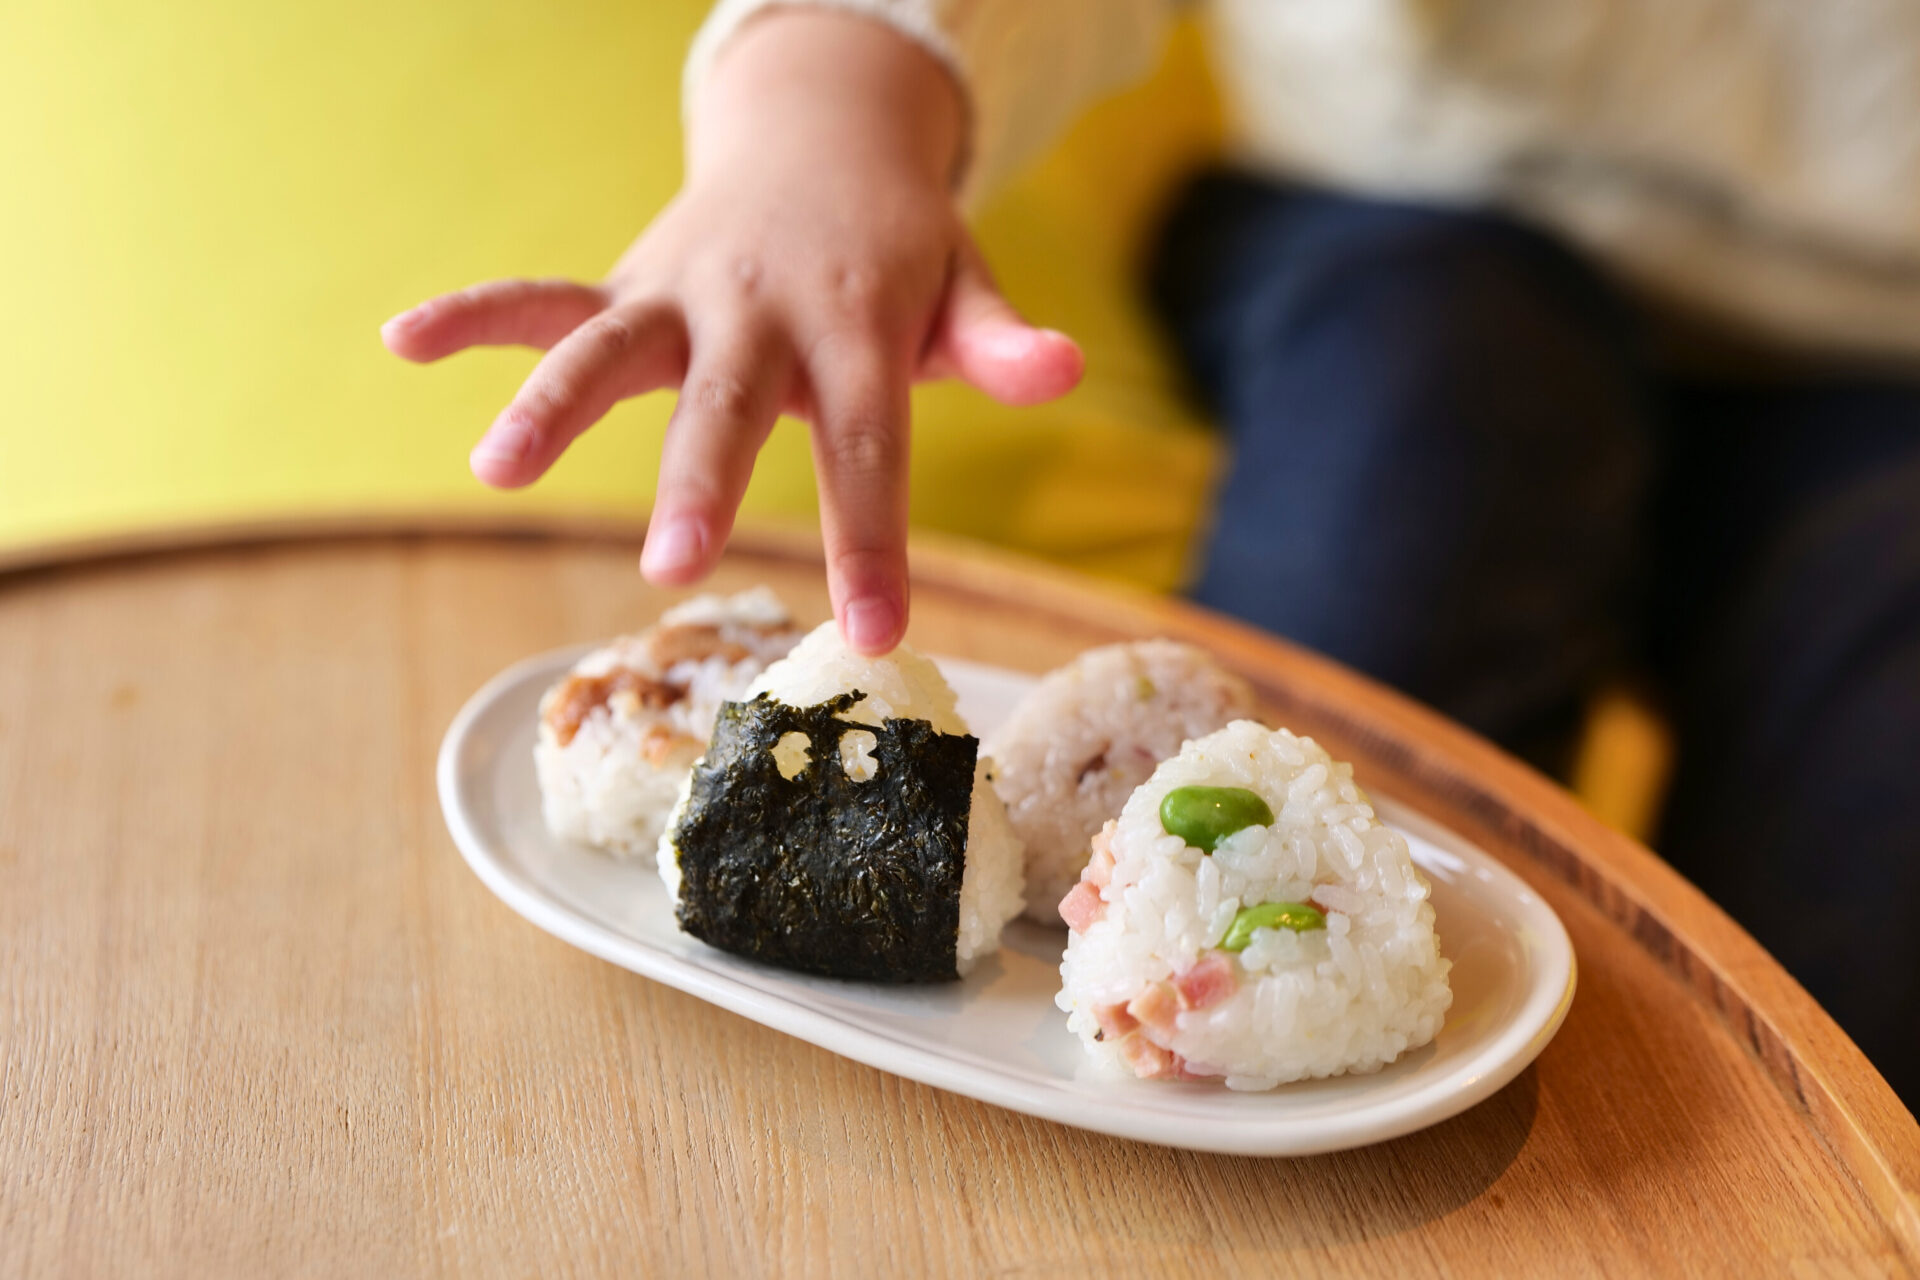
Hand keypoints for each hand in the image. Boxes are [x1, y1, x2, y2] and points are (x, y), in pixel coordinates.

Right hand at [381, 10, 1083, 653]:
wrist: (825, 140)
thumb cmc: (901, 251)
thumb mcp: (964, 287)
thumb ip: (1002, 341)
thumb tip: (1065, 371)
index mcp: (856, 327)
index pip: (870, 446)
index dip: (871, 539)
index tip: (875, 631)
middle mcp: (761, 310)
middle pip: (728, 404)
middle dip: (700, 483)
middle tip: (675, 567)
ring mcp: (683, 294)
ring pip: (609, 347)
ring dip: (550, 403)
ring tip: (496, 468)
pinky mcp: (630, 286)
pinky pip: (545, 299)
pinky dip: (477, 316)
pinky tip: (404, 338)